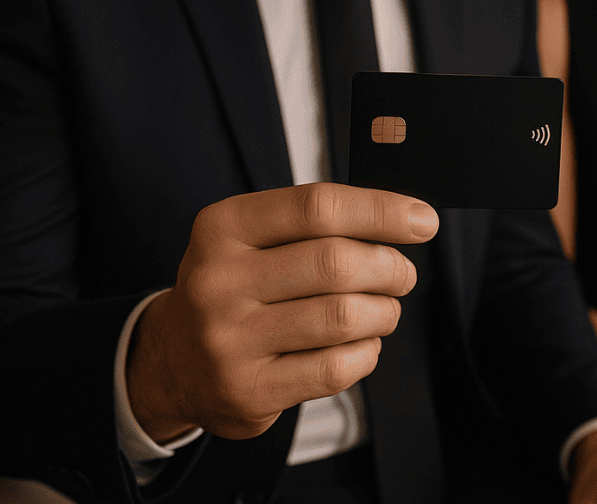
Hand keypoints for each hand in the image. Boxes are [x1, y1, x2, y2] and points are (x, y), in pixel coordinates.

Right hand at [126, 183, 438, 441]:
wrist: (175, 361)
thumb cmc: (237, 289)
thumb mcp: (255, 239)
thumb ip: (317, 225)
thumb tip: (404, 219)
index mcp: (223, 228)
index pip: (317, 207)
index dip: (380, 211)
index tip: (422, 221)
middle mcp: (218, 281)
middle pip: (336, 263)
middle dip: (389, 268)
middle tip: (402, 275)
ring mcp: (228, 340)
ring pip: (342, 317)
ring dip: (383, 312)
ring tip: (383, 310)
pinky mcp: (248, 390)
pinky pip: (336, 368)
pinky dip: (366, 352)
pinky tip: (361, 344)